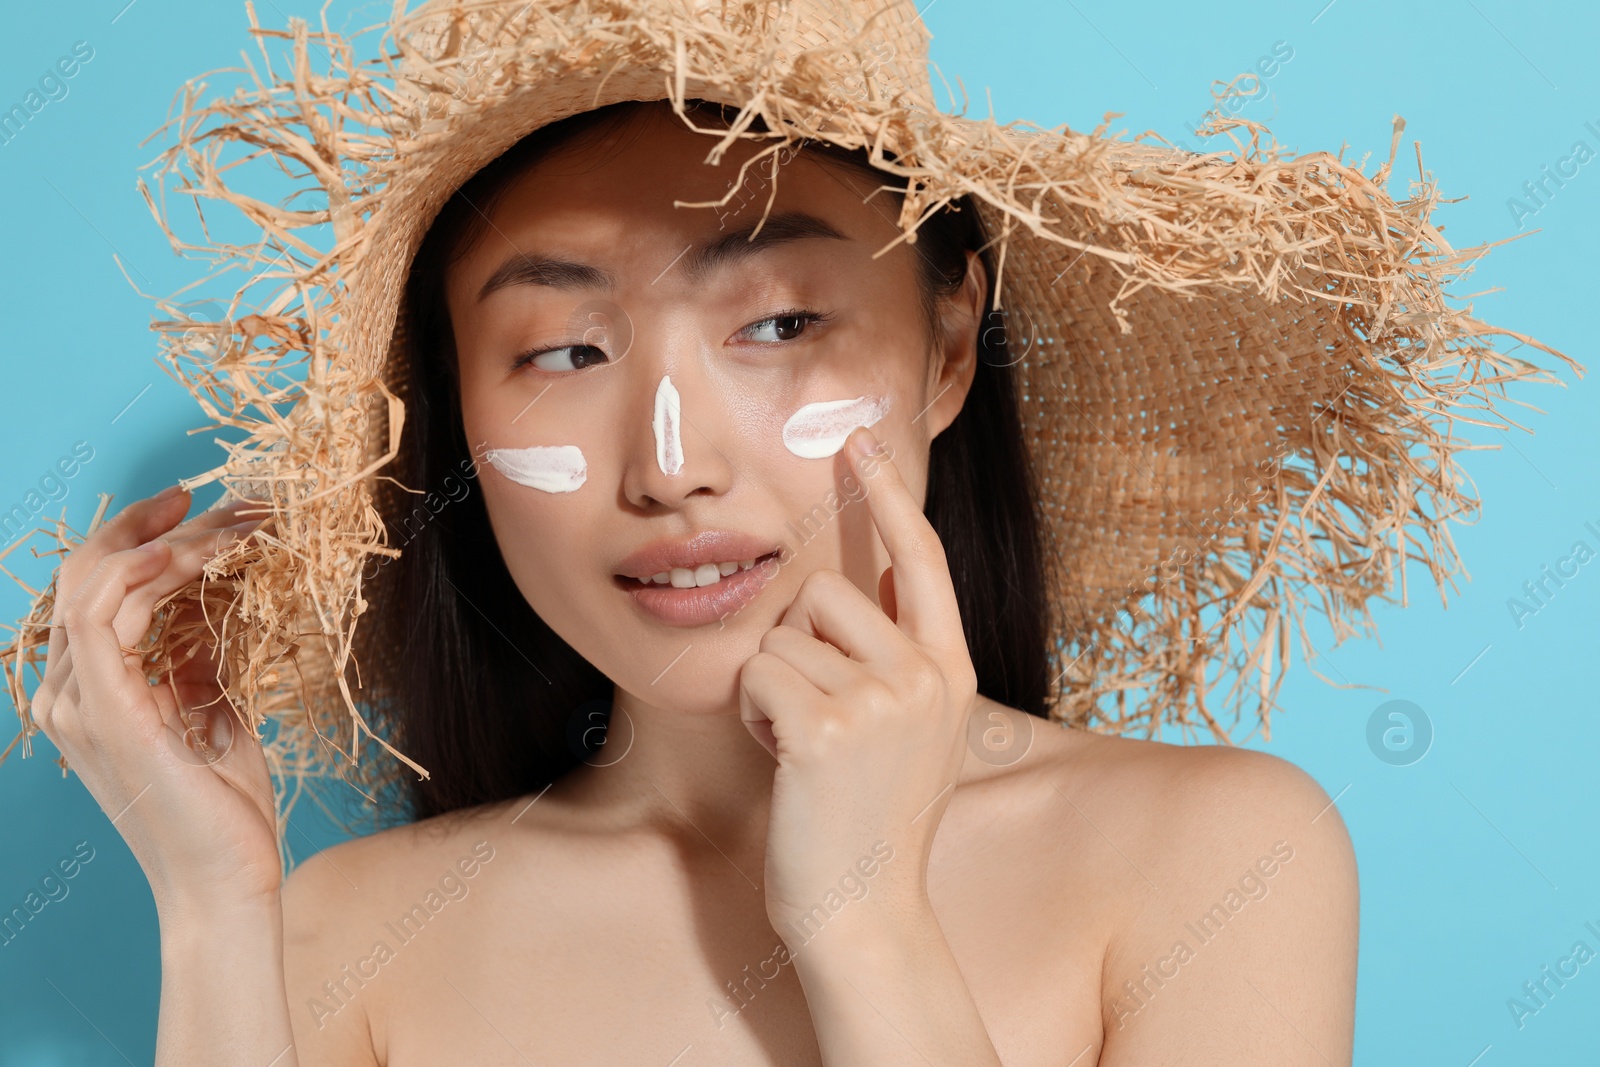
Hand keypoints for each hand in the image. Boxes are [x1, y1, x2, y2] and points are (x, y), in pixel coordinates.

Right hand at [28, 487, 283, 918]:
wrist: (225, 880)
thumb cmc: (221, 809)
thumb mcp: (210, 716)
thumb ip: (193, 666)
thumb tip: (203, 619)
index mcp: (88, 695)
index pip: (96, 593)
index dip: (142, 541)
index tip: (200, 511)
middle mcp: (67, 696)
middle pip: (89, 576)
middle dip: (153, 527)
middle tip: (219, 500)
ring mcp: (78, 704)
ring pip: (98, 583)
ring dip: (168, 542)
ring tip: (229, 523)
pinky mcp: (106, 711)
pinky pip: (102, 617)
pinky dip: (138, 572)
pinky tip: (184, 550)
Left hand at [738, 425, 977, 947]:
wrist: (865, 913)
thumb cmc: (872, 821)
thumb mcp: (914, 731)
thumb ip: (899, 655)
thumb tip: (862, 576)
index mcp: (951, 670)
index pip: (919, 558)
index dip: (889, 492)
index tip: (860, 436)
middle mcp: (926, 675)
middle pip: (824, 593)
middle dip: (797, 646)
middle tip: (813, 718)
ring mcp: (882, 701)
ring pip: (781, 637)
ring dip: (770, 688)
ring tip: (800, 746)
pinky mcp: (827, 728)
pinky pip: (756, 676)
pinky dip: (751, 715)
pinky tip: (782, 760)